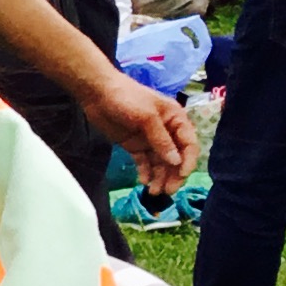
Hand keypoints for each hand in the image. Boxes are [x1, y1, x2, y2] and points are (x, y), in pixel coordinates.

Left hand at [83, 71, 197, 181]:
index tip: (181, 175)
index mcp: (176, 119)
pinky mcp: (135, 146)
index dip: (188, 161)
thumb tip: (176, 162)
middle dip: (174, 175)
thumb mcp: (146, 117)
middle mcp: (167, 131)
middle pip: (176, 158)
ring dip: (160, 177)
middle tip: (167, 191)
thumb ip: (161, 140)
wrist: (97, 93)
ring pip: (161, 163)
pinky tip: (144, 181)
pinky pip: (145, 163)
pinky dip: (146, 173)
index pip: (189, 144)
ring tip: (154, 191)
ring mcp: (150, 140)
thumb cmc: (126, 98)